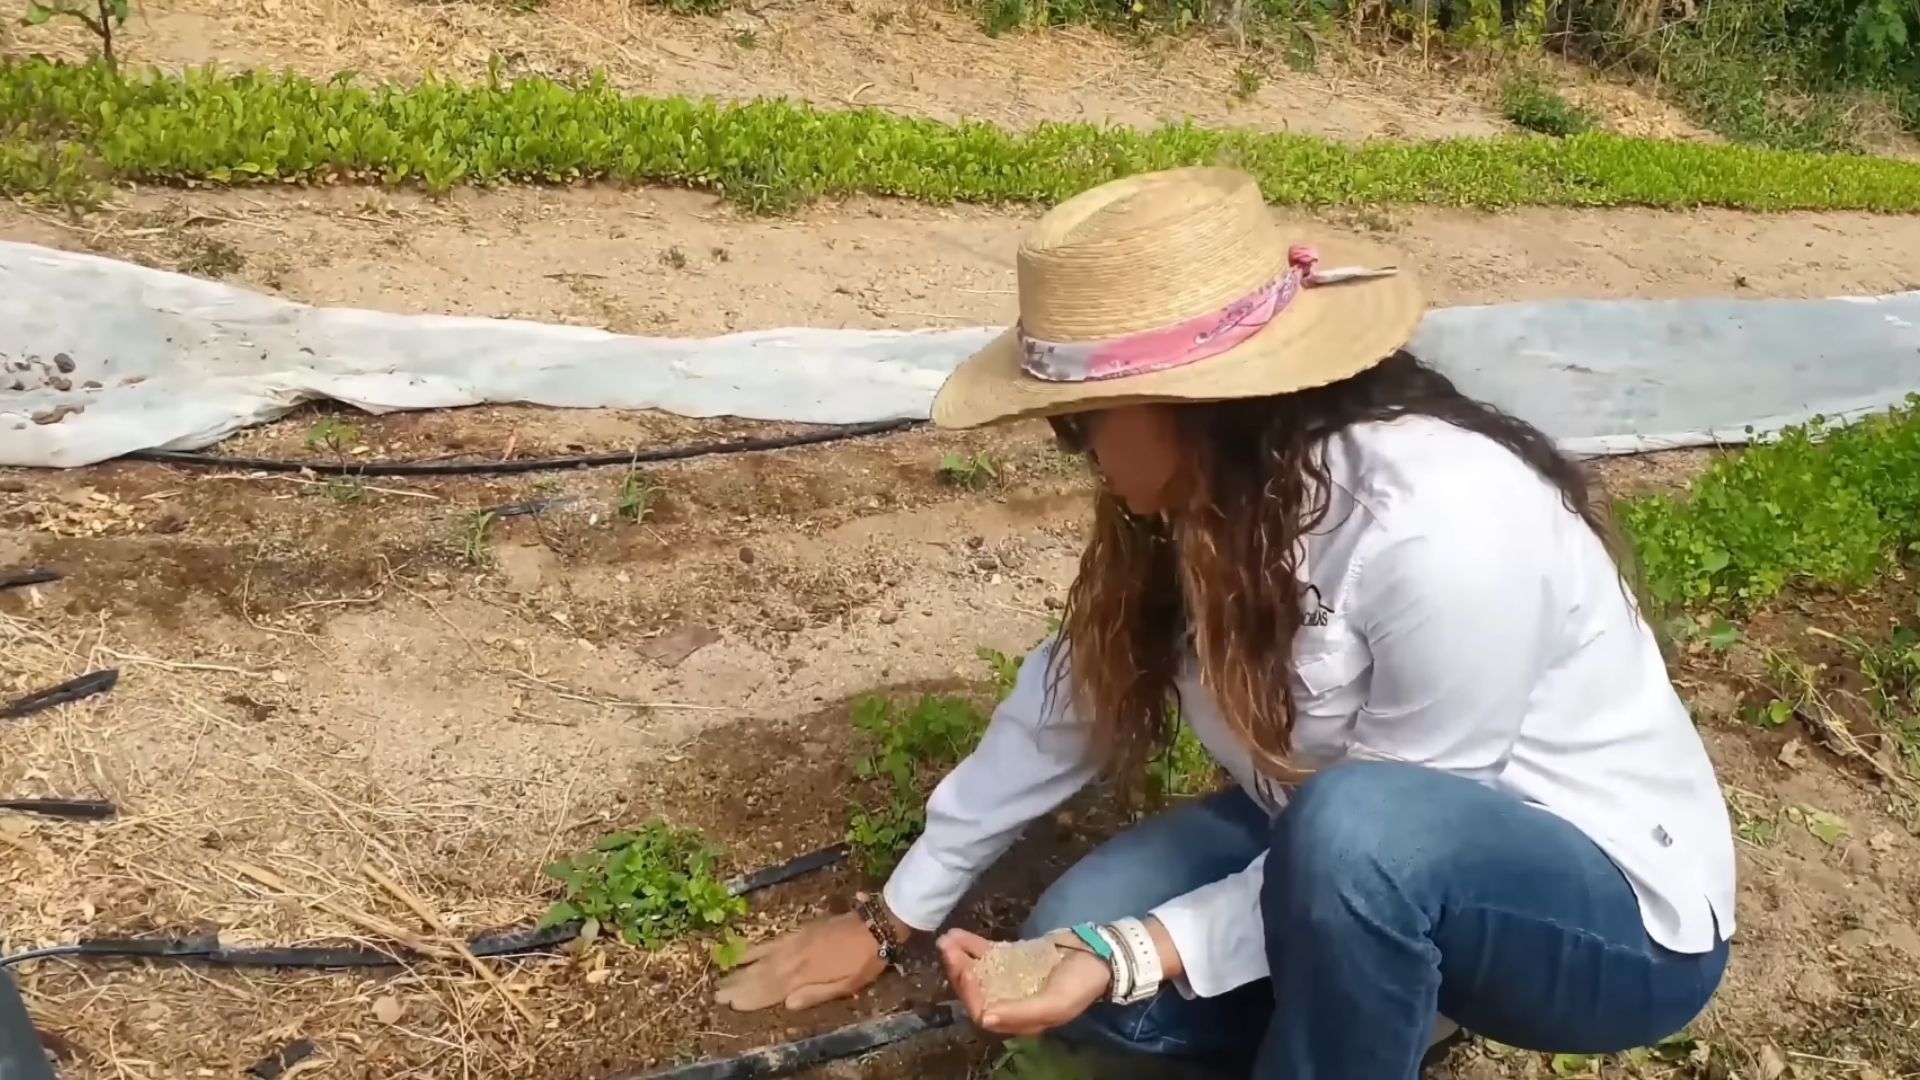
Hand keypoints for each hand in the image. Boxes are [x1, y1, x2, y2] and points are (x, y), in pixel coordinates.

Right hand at [713, 912, 892, 1011]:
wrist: (875, 924)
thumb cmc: (865, 960)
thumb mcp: (847, 984)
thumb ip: (816, 994)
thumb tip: (787, 1004)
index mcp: (806, 974)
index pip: (772, 990)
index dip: (751, 998)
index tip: (731, 1004)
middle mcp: (795, 958)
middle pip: (761, 975)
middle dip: (738, 986)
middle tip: (716, 995)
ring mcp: (794, 942)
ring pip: (761, 959)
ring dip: (740, 969)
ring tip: (721, 978)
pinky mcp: (798, 931)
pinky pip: (770, 942)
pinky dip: (754, 949)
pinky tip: (743, 953)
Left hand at [938, 928, 1110, 1036]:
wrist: (1100, 955)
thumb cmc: (1080, 983)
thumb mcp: (1055, 1003)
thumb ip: (1021, 1012)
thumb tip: (985, 1018)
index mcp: (1020, 1020)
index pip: (983, 1012)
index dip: (971, 994)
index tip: (965, 971)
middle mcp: (1009, 1001)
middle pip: (975, 990)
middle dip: (959, 971)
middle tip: (947, 948)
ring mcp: (1009, 979)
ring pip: (977, 971)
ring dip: (960, 956)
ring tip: (947, 938)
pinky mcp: (1011, 959)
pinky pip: (986, 954)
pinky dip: (971, 945)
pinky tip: (957, 933)